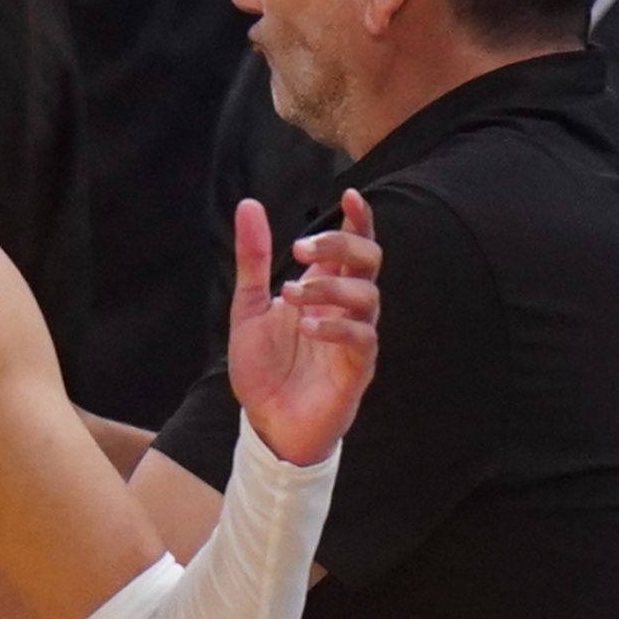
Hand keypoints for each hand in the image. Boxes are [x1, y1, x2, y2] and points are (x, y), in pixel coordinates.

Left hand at [226, 191, 380, 466]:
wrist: (266, 424)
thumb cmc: (265, 368)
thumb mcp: (248, 307)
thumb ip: (253, 259)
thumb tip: (249, 204)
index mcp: (324, 289)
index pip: (354, 246)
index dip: (359, 219)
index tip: (349, 194)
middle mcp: (346, 308)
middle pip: (369, 261)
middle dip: (340, 245)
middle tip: (300, 249)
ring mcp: (355, 338)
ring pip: (368, 296)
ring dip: (329, 288)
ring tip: (290, 294)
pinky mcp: (357, 369)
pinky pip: (362, 338)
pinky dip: (335, 327)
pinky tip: (307, 328)